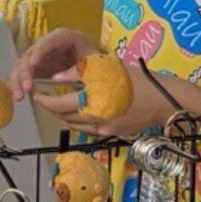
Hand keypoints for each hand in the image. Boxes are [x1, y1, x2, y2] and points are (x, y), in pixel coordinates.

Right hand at [8, 27, 96, 100]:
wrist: (98, 70)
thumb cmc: (98, 64)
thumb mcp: (94, 65)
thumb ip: (78, 70)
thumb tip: (56, 78)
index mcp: (64, 37)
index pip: (49, 41)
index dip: (40, 51)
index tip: (33, 63)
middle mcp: (48, 44)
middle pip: (30, 54)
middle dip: (25, 71)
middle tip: (26, 88)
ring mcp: (40, 56)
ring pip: (22, 65)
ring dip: (18, 80)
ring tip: (19, 96)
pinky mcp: (36, 68)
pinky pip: (22, 74)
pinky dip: (18, 84)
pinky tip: (17, 95)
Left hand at [29, 62, 170, 136]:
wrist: (164, 100)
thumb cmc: (137, 79)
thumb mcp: (106, 67)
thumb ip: (78, 72)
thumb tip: (55, 78)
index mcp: (94, 99)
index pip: (59, 104)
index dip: (44, 100)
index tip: (36, 92)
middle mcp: (97, 117)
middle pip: (64, 117)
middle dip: (50, 108)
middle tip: (43, 97)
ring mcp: (104, 129)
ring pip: (74, 125)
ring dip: (63, 115)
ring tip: (57, 102)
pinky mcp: (111, 134)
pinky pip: (87, 129)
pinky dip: (78, 120)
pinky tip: (78, 110)